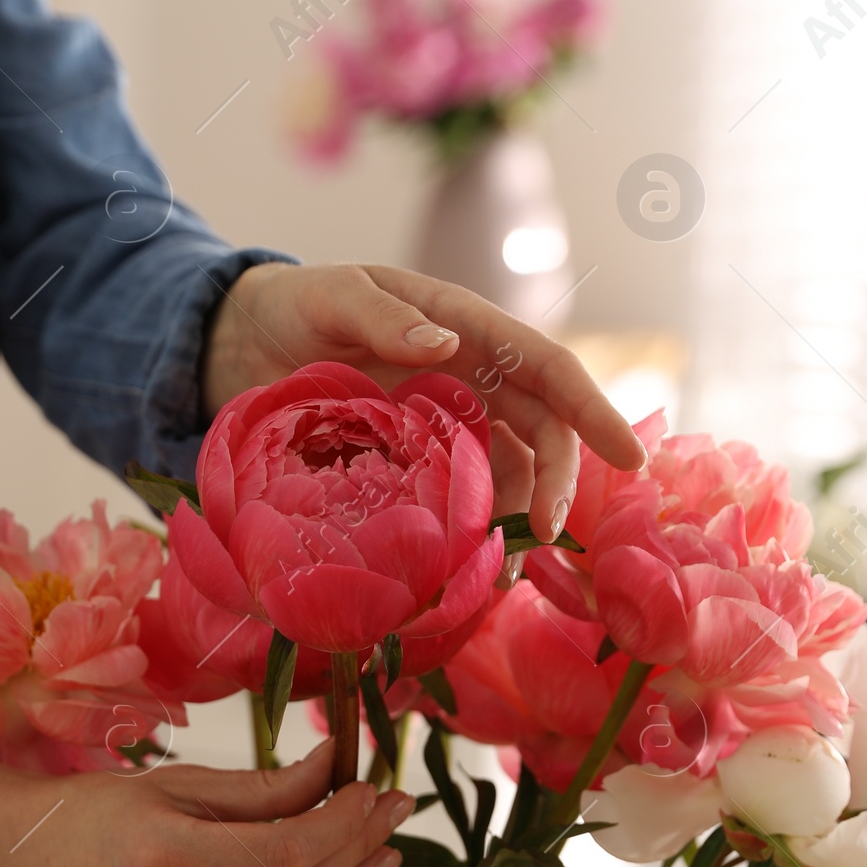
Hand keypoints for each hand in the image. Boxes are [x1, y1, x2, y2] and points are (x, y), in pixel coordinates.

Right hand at [0, 726, 410, 866]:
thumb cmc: (100, 811)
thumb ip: (263, 787)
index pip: (288, 853)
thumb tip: (339, 771)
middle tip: (393, 816)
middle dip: (357, 853)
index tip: (375, 792)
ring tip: (380, 859)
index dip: (345, 824)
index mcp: (162, 859)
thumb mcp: (177, 782)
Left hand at [202, 261, 645, 541]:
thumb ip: (380, 316)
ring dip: (520, 518)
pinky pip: (463, 501)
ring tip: (506, 567)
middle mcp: (468, 379)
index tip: (628, 458)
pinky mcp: (418, 468)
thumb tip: (446, 346)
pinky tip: (468, 569)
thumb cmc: (290, 309)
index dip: (593, 410)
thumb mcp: (328, 298)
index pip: (547, 368)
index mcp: (463, 329)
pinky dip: (474, 533)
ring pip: (510, 474)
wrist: (238, 349)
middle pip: (541, 433)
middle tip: (547, 537)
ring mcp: (445, 427)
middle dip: (557, 483)